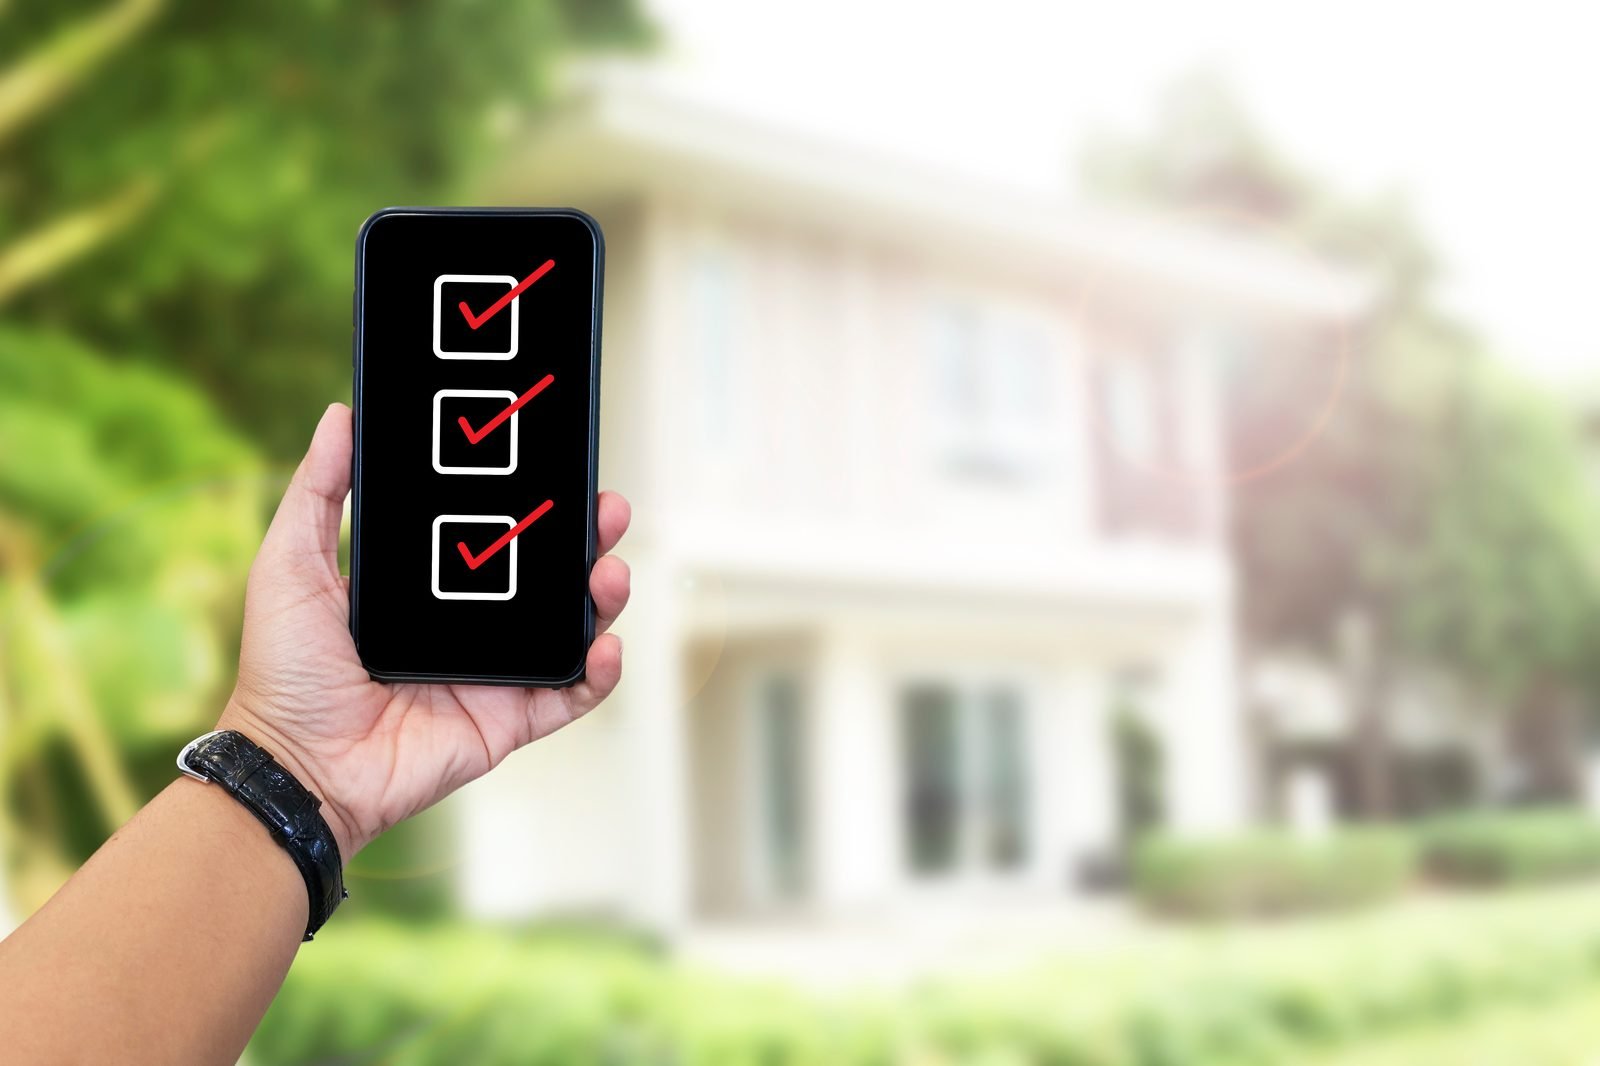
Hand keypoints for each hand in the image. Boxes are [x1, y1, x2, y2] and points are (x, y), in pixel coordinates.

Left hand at [217, 404, 630, 857]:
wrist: (297, 765)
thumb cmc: (283, 672)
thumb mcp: (290, 564)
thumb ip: (318, 491)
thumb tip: (339, 417)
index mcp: (429, 587)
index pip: (497, 533)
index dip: (535, 502)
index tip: (558, 466)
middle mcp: (470, 625)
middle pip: (549, 574)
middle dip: (587, 539)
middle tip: (606, 509)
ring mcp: (496, 673)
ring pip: (572, 628)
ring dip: (602, 597)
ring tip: (607, 573)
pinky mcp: (509, 721)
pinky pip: (571, 694)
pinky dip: (600, 672)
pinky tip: (604, 646)